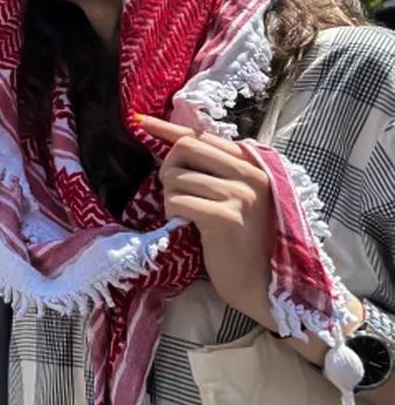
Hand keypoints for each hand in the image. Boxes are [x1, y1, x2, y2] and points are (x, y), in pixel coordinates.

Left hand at [139, 115, 273, 323]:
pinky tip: (185, 224)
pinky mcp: (225, 217)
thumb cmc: (243, 239)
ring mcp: (239, 195)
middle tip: (173, 191)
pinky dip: (172, 213)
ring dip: (170, 197)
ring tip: (186, 214)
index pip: (202, 136)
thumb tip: (173, 144)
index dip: (167, 128)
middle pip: (185, 148)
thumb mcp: (235, 196)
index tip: (141, 122)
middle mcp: (249, 174)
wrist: (263, 282)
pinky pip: (178, 201)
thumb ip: (214, 170)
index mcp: (252, 164)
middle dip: (168, 167)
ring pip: (177, 177)